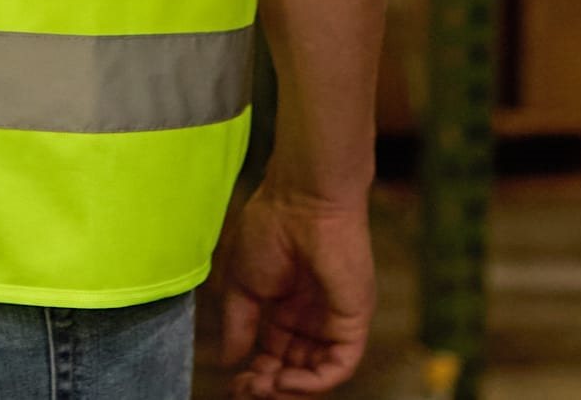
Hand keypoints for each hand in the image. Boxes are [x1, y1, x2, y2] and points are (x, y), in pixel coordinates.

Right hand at [215, 181, 374, 395]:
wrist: (302, 200)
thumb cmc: (269, 227)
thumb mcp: (243, 280)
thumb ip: (238, 322)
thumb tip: (229, 359)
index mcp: (287, 304)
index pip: (275, 352)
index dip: (255, 372)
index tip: (233, 383)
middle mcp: (312, 317)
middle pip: (294, 368)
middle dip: (269, 385)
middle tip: (243, 391)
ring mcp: (333, 321)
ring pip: (315, 374)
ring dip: (288, 389)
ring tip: (260, 388)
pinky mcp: (352, 322)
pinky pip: (337, 366)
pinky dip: (312, 383)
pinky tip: (283, 381)